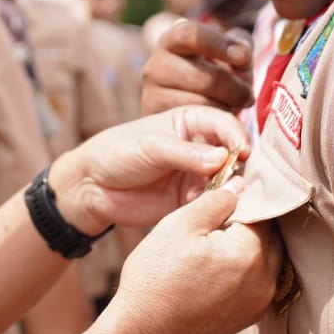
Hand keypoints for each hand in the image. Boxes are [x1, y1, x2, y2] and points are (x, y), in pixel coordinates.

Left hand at [49, 106, 249, 234]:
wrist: (91, 187)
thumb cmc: (117, 153)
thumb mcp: (150, 146)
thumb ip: (185, 153)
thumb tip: (223, 158)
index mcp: (191, 122)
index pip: (225, 124)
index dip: (237, 136)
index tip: (242, 152)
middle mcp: (201, 148)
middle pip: (233, 155)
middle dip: (238, 166)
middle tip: (235, 179)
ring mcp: (198, 176)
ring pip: (228, 182)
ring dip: (230, 189)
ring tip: (223, 196)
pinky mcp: (191, 202)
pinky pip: (214, 204)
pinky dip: (218, 207)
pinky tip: (211, 210)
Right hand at [104, 189, 276, 333]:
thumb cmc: (154, 279)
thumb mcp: (178, 226)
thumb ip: (215, 201)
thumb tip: (239, 185)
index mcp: (250, 252)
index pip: (262, 210)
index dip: (243, 198)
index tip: (224, 196)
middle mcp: (264, 280)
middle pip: (271, 236)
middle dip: (250, 222)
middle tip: (219, 219)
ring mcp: (259, 303)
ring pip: (268, 260)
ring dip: (251, 247)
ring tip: (216, 243)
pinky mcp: (249, 318)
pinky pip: (259, 283)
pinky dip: (246, 270)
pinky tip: (217, 268)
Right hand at [141, 20, 253, 114]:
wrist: (189, 106)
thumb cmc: (215, 72)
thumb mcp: (230, 54)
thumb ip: (241, 46)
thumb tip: (242, 51)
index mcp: (173, 40)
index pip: (191, 35)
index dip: (219, 44)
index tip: (243, 57)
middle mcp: (156, 65)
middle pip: (203, 77)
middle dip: (233, 89)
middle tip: (248, 96)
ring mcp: (153, 94)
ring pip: (199, 104)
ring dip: (225, 108)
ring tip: (231, 107)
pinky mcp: (157, 120)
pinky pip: (192, 125)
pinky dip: (211, 125)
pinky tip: (216, 121)